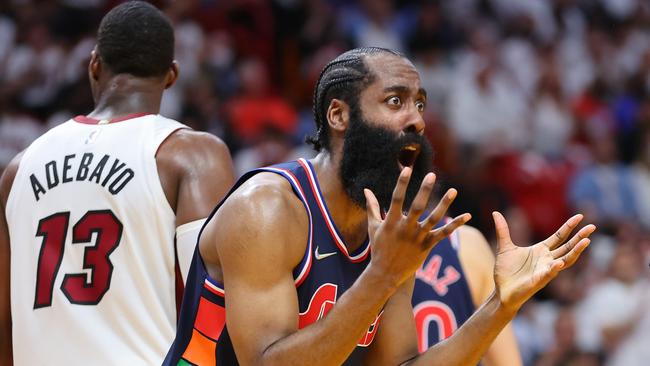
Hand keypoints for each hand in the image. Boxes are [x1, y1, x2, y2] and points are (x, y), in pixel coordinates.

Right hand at [364, 168, 470, 287]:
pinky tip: (467, 216)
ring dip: (444, 204)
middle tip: (431, 175)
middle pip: (417, 206)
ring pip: (433, 219)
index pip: (396, 198)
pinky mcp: (426, 246)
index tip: (407, 169)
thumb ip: (372, 207)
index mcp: (391, 222)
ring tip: (453, 191)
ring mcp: (417, 238)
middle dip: (424, 190)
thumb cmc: (378, 248)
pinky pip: (443, 234)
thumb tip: (366, 190)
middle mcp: (405, 228)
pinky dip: (455, 225)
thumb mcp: (374, 227)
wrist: (385, 274)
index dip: (402, 183)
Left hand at [492, 212, 595, 310]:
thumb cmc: (506, 271)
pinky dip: (554, 268)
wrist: (501, 291)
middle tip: (592, 227)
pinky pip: (549, 274)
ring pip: (565, 260)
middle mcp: (547, 260)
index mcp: (541, 250)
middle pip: (567, 246)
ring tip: (586, 242)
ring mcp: (545, 271)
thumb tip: (495, 213)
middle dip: (580, 237)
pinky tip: (559, 262)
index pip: (559, 236)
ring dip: (576, 252)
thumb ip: (503, 230)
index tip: (580, 216)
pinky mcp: (539, 281)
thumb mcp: (504, 247)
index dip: (569, 226)